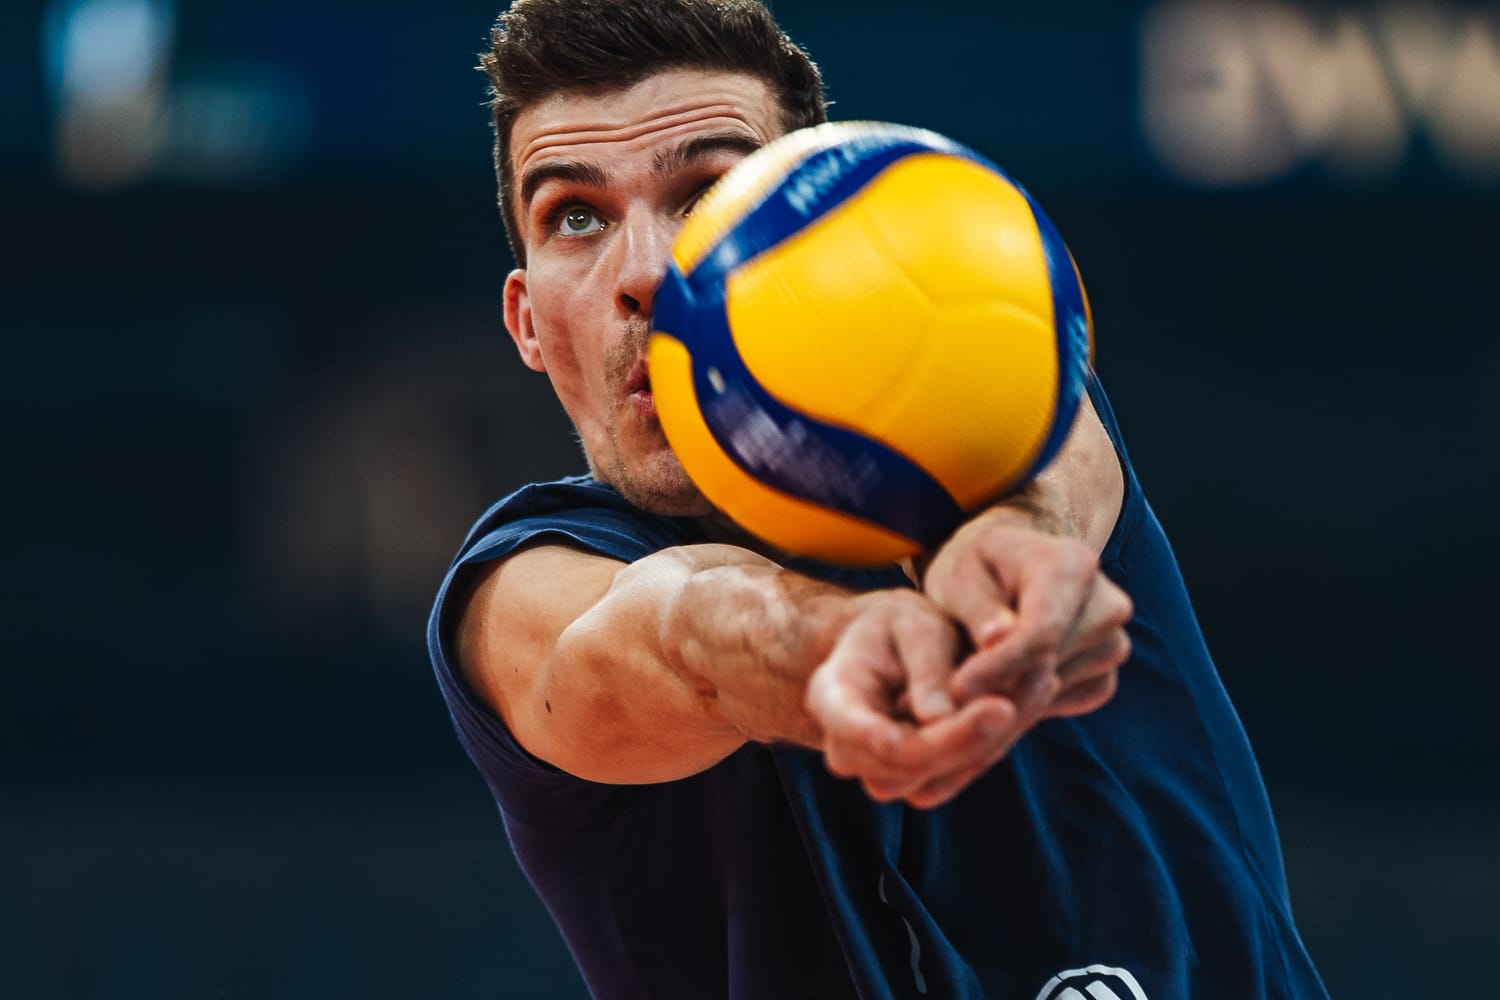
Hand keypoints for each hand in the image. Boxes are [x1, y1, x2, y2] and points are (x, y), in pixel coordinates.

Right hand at [803, 590, 1018, 809]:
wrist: (902, 646)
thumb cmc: (901, 624)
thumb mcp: (912, 623)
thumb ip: (925, 668)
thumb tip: (938, 719)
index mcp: (831, 695)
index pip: (851, 726)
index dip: (882, 734)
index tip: (916, 731)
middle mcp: (848, 745)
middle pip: (901, 764)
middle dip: (961, 738)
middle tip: (1016, 694)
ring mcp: (881, 771)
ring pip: (935, 780)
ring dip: (990, 740)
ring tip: (1042, 677)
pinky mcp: (920, 780)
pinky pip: (960, 775)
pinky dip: (1001, 739)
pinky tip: (1038, 690)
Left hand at [921, 514, 1132, 722]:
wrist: (1008, 578)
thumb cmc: (979, 571)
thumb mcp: (960, 576)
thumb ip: (977, 607)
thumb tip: (996, 639)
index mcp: (1073, 564)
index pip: (1042, 631)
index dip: (999, 665)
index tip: (958, 688)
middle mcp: (1108, 604)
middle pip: (1052, 664)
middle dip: (999, 684)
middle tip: (952, 689)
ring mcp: (1114, 642)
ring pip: (1058, 688)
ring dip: (1012, 692)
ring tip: (973, 675)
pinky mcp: (1105, 676)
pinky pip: (1065, 703)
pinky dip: (1033, 701)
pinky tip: (1006, 679)